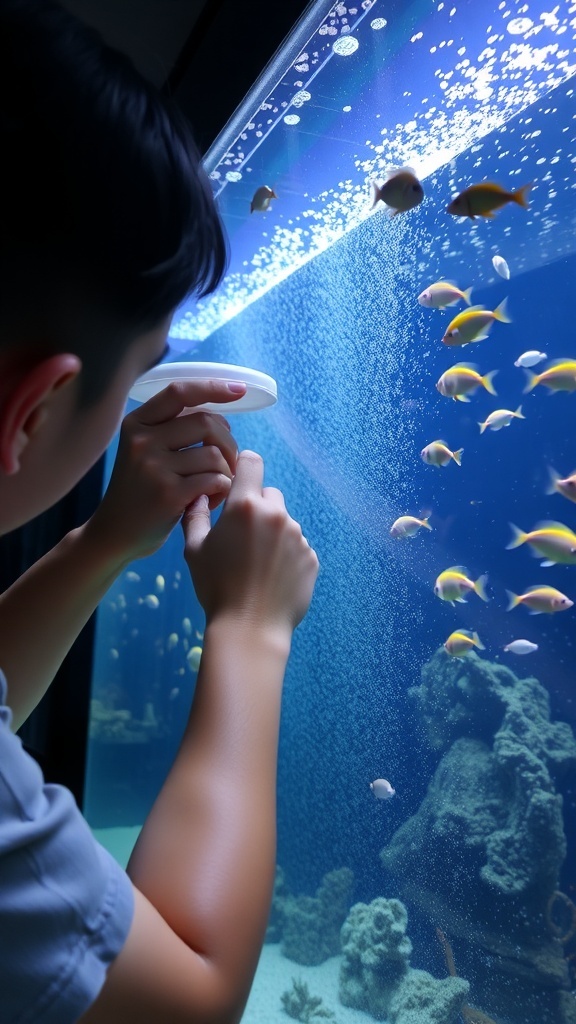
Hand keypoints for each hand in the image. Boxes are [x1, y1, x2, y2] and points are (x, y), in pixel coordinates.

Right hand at [86, 379, 245, 562]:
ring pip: (214, 455)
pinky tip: (209, 501)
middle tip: (226, 464)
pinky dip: (221, 491)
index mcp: (137, 423)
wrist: (113, 534)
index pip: (180, 392)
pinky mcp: (169, 494)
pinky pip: (215, 480)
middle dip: (227, 443)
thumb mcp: (143, 451)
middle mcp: (142, 440)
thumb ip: (172, 430)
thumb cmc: (140, 491)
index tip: (239, 389)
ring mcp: (154, 467)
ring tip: (214, 488)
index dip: (213, 387)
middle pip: (206, 422)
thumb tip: (221, 417)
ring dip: (225, 472)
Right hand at [182, 450, 318, 637]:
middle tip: (242, 537)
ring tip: (255, 565)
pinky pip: (297, 547)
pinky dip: (286, 556)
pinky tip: (270, 578)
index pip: (252, 462)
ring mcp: (297, 537)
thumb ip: (196, 515)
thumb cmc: (216, 587)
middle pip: (269, 495)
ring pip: (284, 523)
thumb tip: (198, 496)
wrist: (250, 628)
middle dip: (256, 508)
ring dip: (272, 534)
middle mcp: (276, 515)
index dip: (244, 467)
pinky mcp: (311, 558)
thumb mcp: (194, 550)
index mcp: (245, 506)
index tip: (238, 482)